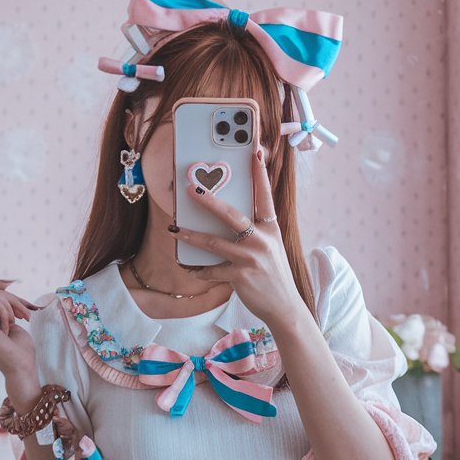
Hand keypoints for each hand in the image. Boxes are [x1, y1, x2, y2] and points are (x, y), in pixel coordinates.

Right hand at [0, 279, 38, 381]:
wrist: (22, 367)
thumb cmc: (19, 347)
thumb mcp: (9, 317)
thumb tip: (2, 283)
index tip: (12, 283)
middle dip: (9, 296)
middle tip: (24, 313)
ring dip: (11, 305)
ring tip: (17, 321)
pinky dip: (6, 310)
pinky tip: (10, 326)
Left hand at [172, 149, 302, 329]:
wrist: (284, 307)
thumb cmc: (273, 275)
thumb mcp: (271, 248)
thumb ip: (255, 233)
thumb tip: (225, 219)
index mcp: (271, 229)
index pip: (265, 196)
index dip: (260, 174)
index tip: (255, 152)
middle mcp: (262, 241)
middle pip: (231, 215)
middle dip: (209, 201)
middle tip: (192, 189)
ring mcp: (251, 259)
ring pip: (214, 242)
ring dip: (191, 236)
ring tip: (174, 229)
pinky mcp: (240, 276)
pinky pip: (212, 270)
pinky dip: (198, 270)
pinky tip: (189, 268)